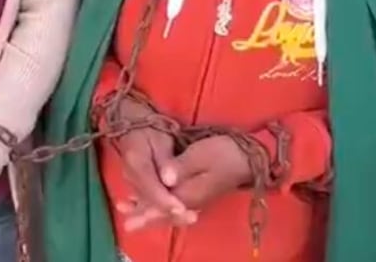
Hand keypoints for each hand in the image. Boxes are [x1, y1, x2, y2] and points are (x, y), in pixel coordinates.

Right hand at [111, 99, 191, 224]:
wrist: (130, 122)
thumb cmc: (149, 128)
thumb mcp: (160, 139)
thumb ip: (165, 161)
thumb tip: (169, 181)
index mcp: (136, 162)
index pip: (151, 187)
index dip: (166, 201)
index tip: (182, 209)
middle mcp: (130, 175)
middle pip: (149, 200)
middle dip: (169, 211)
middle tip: (190, 217)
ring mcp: (130, 180)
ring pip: (148, 202)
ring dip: (166, 211)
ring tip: (188, 217)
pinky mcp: (134, 183)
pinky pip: (147, 199)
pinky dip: (161, 206)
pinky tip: (177, 213)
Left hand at [119, 135, 251, 231]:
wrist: (250, 158)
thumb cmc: (225, 154)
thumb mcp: (202, 155)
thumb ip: (181, 167)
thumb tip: (164, 177)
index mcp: (189, 194)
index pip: (162, 205)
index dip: (144, 209)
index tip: (128, 214)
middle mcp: (191, 202)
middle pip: (163, 214)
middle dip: (144, 216)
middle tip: (126, 222)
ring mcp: (195, 199)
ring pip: (168, 212)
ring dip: (150, 213)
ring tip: (131, 213)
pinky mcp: (198, 194)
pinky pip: (175, 207)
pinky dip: (161, 208)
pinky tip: (152, 204)